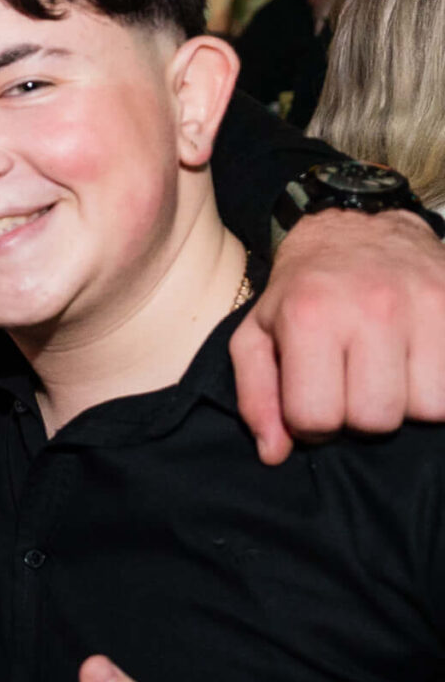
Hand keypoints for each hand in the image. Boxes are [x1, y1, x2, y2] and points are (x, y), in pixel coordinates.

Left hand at [231, 209, 444, 462]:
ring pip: (429, 409)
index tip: (313, 399)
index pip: (317, 417)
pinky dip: (439, 385)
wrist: (358, 228)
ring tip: (388, 371)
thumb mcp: (257, 334)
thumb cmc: (302, 291)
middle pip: (377, 420)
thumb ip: (256, 395)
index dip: (310, 422)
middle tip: (353, 386)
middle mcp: (372, 308)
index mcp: (311, 316)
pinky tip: (417, 363)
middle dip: (361, 415)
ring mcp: (427, 305)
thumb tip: (274, 453)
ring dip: (407, 402)